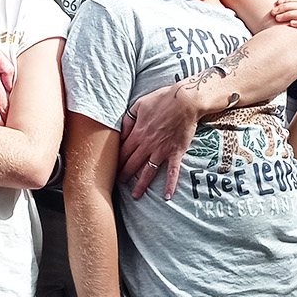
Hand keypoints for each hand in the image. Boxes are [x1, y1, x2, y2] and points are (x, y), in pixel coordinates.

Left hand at [119, 84, 200, 199]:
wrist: (185, 101)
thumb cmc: (162, 100)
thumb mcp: (139, 104)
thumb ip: (128, 119)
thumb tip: (121, 131)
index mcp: (138, 133)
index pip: (123, 151)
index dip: (117, 161)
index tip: (112, 168)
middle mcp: (148, 144)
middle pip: (132, 163)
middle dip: (124, 174)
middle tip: (119, 183)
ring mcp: (162, 150)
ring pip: (148, 171)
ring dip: (141, 184)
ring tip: (136, 195)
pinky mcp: (176, 152)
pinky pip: (172, 171)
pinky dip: (170, 184)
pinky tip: (167, 196)